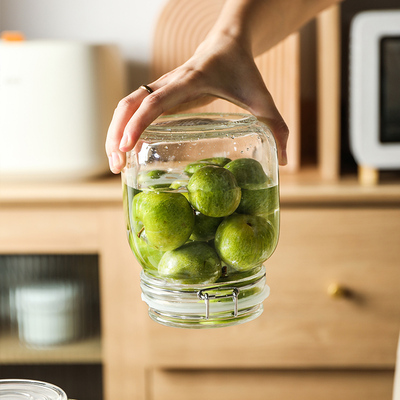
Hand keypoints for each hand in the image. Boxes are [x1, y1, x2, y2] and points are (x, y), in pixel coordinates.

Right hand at [105, 31, 288, 173]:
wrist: (228, 44)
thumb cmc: (243, 70)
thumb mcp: (262, 97)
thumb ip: (276, 126)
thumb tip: (285, 162)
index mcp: (189, 81)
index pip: (155, 100)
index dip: (139, 121)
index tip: (128, 145)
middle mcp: (168, 82)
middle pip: (129, 104)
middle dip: (116, 134)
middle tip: (116, 166)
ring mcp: (160, 87)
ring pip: (125, 105)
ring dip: (114, 132)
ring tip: (115, 163)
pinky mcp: (160, 93)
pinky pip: (133, 108)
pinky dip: (123, 127)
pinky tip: (125, 150)